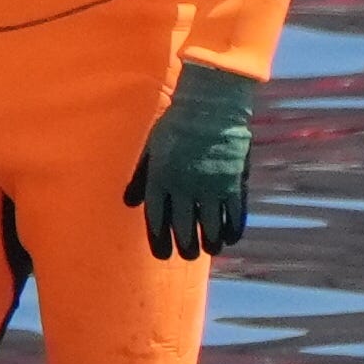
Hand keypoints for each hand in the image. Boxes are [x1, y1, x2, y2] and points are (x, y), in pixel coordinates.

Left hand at [126, 62, 258, 258]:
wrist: (209, 108)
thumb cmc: (176, 126)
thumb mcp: (151, 149)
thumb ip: (141, 177)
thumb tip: (129, 203)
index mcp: (161, 179)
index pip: (157, 218)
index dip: (159, 239)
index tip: (162, 255)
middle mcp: (184, 187)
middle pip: (184, 226)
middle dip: (184, 245)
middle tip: (186, 254)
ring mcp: (210, 186)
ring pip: (210, 225)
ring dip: (209, 241)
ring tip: (209, 249)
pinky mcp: (233, 183)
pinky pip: (234, 214)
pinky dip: (233, 228)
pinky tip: (231, 238)